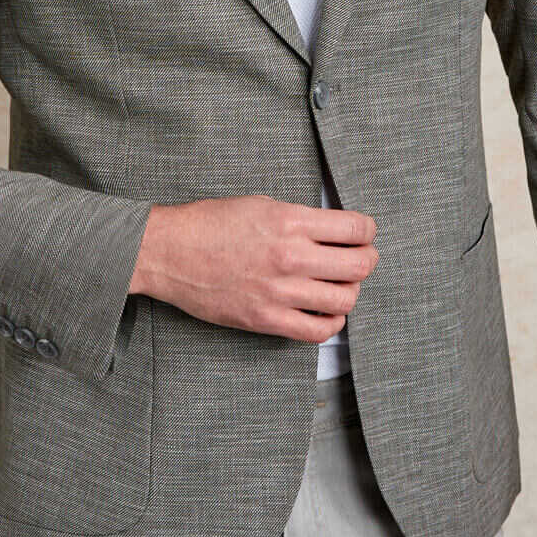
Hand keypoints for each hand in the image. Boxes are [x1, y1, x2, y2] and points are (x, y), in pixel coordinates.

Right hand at [131, 195, 377, 340]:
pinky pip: (318, 331)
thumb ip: (300, 219)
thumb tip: (333, 231)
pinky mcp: (266, 319)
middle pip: (359, 265)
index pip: (355, 228)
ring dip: (350, 291)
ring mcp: (279, 291)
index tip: (365, 233)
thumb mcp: (260, 205)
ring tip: (340, 285)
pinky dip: (332, 323)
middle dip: (367, 260)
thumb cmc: (210, 224)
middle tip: (361, 258)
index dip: (368, 231)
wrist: (168, 252)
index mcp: (290, 221)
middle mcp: (290, 256)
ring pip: (344, 299)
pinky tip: (326, 312)